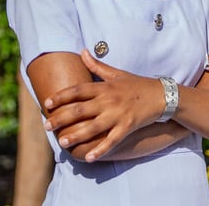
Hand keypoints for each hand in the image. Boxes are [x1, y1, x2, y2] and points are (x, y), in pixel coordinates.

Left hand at [42, 49, 162, 161]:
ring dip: (76, 135)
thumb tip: (82, 51)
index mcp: (104, 87)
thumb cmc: (137, 85)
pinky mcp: (127, 127)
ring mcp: (118, 115)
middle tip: (46, 126)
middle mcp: (108, 100)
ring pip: (92, 127)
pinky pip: (112, 140)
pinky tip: (89, 158)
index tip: (47, 103)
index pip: (78, 90)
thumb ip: (97, 65)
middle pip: (80, 110)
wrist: (162, 95)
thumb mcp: (117, 73)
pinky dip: (100, 149)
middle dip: (61, 118)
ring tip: (62, 142)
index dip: (61, 96)